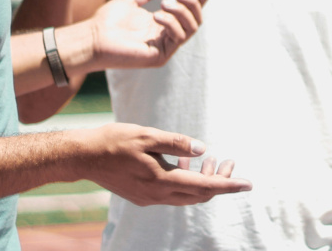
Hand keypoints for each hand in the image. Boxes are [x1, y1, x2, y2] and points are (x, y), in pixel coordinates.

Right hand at [77, 123, 250, 206]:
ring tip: (212, 159)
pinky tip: (188, 163)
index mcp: (161, 181)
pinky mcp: (142, 195)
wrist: (83, 156)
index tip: (248, 184)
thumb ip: (176, 142)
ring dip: (203, 181)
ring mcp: (149, 198)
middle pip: (199, 195)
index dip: (228, 185)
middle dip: (219, 181)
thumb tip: (202, 148)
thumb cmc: (113, 141)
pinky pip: (173, 193)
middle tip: (230, 161)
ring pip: (187, 196)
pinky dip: (187, 181)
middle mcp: (157, 195)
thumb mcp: (147, 135)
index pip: (204, 187)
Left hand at [87, 0, 210, 71]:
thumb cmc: (106, 22)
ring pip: (191, 28)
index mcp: (161, 25)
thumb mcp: (130, 0)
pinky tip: (157, 17)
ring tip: (165, 4)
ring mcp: (165, 48)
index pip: (188, 12)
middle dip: (193, 4)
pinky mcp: (160, 56)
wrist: (93, 38)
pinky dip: (172, 23)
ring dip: (182, 13)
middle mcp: (166, 37)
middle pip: (195, 20)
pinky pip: (178, 38)